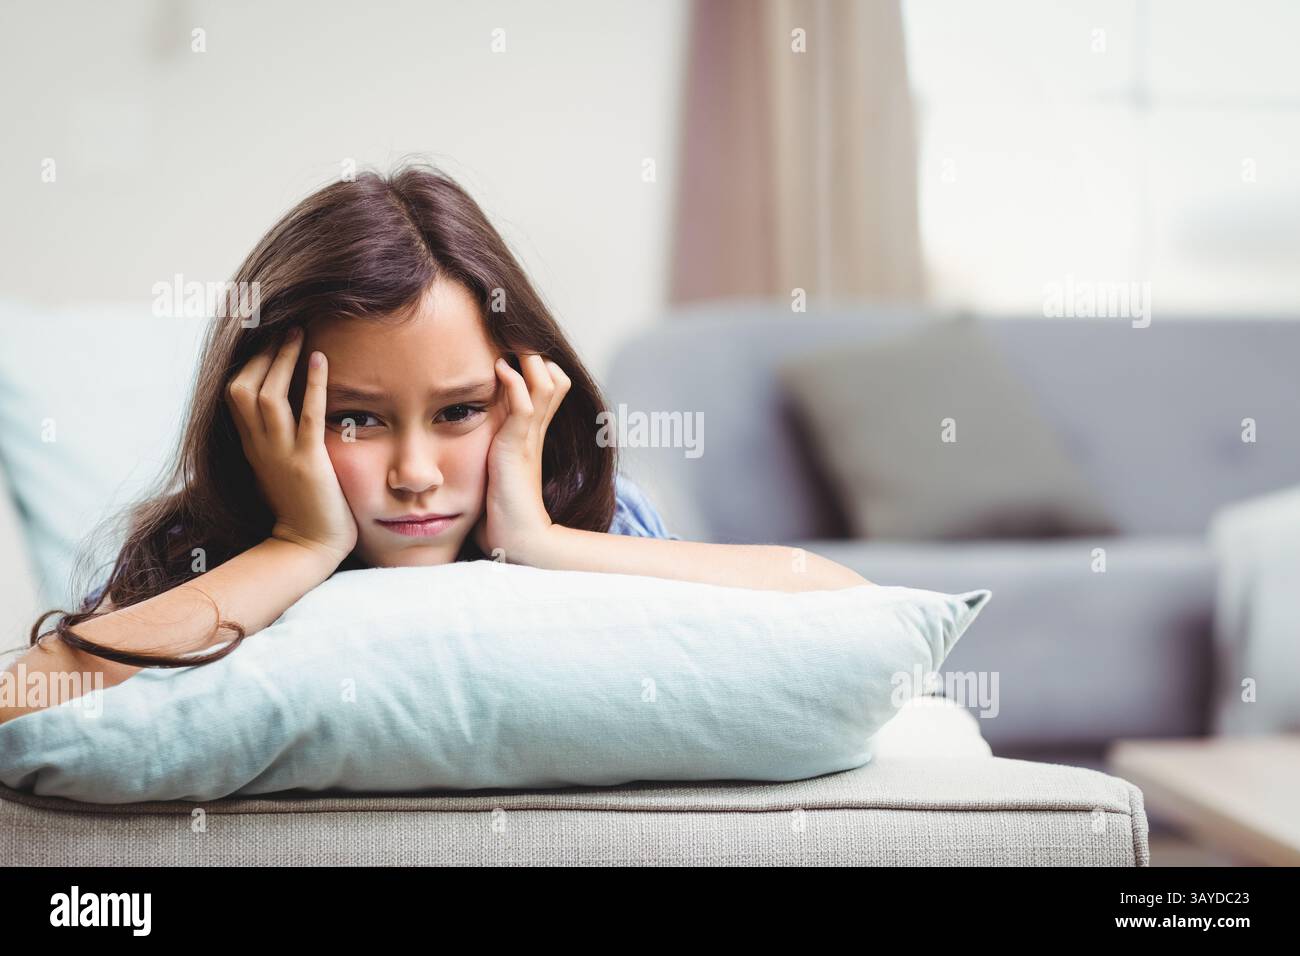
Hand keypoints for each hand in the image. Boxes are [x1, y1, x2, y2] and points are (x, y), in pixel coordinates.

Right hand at [225, 328, 358, 567]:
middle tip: (284, 327)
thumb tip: (284, 411)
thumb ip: (276, 440)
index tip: (266, 338)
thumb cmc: (302, 509)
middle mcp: (259, 446)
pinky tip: (320, 360)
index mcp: (252, 445)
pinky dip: (312, 385)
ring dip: (282, 361)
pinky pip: (307, 417)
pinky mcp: (308, 463)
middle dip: (262, 354)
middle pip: (245, 388)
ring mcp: (281, 454)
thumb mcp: (279, 468)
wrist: (307, 548)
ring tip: (299, 334)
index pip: (237, 394)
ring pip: (268, 397)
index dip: (249, 363)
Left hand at [473, 353, 570, 562]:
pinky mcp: (518, 447)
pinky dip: (514, 383)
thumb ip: (489, 455)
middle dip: (535, 354)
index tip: (512, 349)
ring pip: (545, 383)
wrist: (517, 539)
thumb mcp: (495, 472)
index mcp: (532, 435)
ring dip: (528, 360)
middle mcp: (536, 431)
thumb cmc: (501, 512)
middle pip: (554, 378)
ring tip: (508, 342)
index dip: (538, 366)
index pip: (550, 387)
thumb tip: (463, 444)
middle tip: (510, 334)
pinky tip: (499, 369)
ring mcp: (530, 437)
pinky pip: (523, 405)